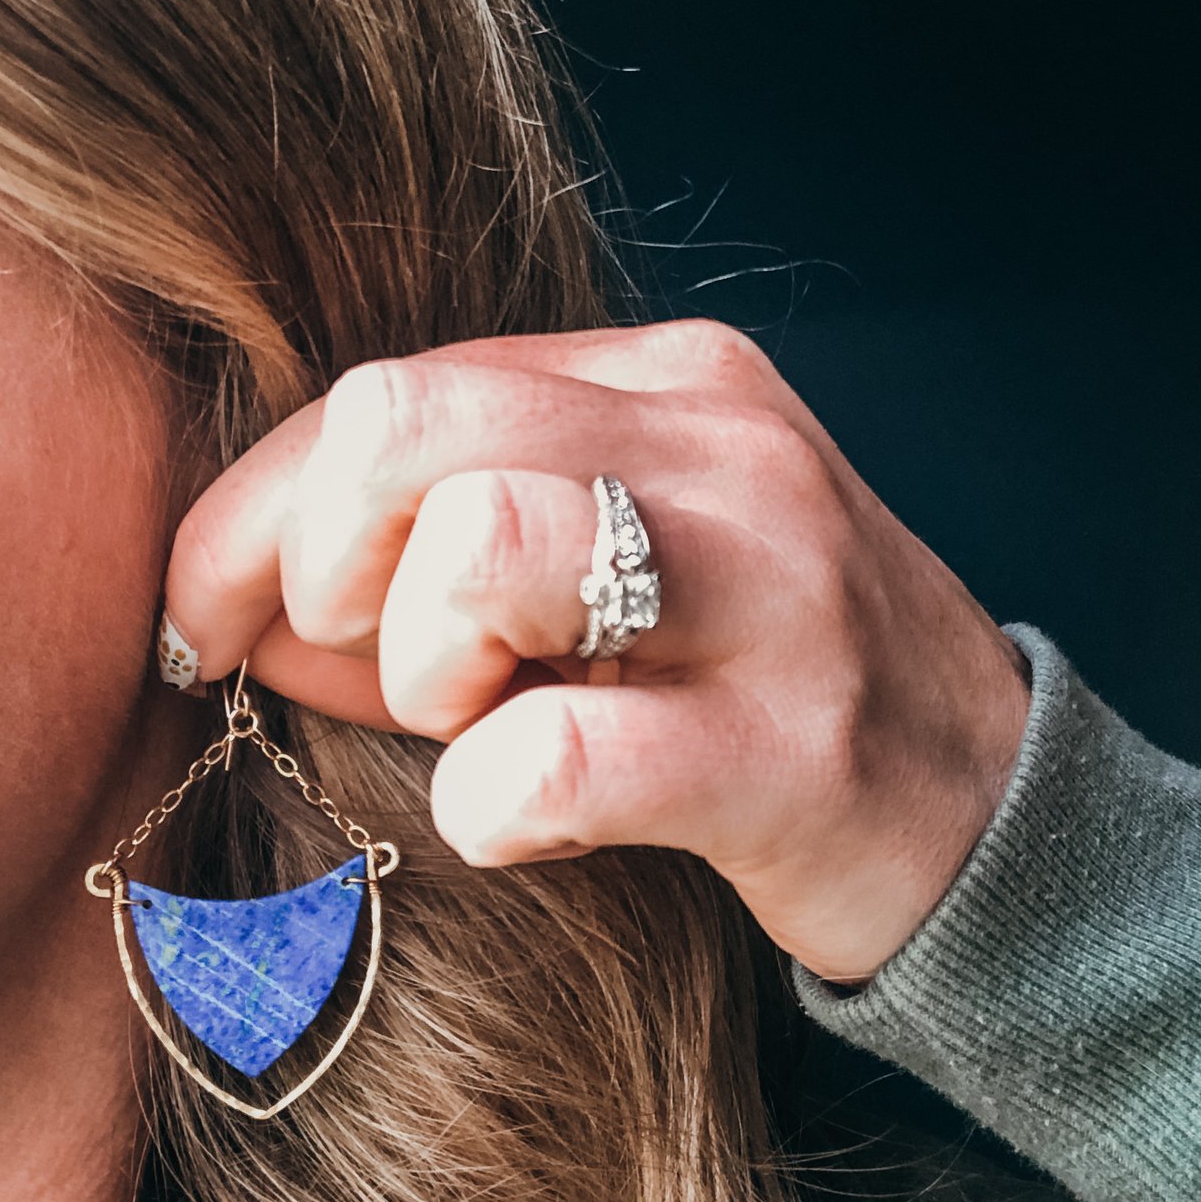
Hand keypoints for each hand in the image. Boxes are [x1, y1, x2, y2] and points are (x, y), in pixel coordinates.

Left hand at [158, 319, 1031, 985]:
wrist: (993, 807)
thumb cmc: (761, 681)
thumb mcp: (619, 574)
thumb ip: (442, 557)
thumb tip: (238, 607)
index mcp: (671, 382)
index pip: (393, 388)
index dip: (256, 508)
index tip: (206, 615)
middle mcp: (724, 449)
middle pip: (404, 425)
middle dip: (317, 565)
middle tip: (362, 670)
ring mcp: (771, 587)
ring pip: (477, 545)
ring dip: (421, 670)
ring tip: (484, 724)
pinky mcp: (791, 749)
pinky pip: (553, 756)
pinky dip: (492, 804)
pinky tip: (534, 819)